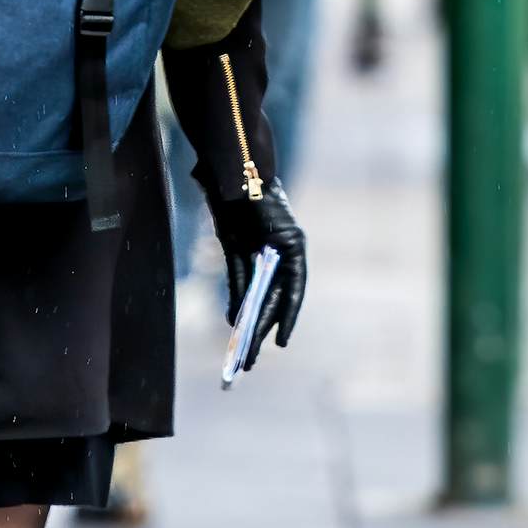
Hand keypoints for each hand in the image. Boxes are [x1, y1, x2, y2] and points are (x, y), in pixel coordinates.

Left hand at [218, 181, 310, 370]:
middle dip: (261, 328)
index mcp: (293, 248)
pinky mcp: (236, 245)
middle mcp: (277, 252)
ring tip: (241, 349)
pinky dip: (236, 300)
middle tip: (250, 358)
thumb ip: (258, 266)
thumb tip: (246, 305)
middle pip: (270, 298)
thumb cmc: (257, 197)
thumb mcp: (268, 232)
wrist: (235, 169)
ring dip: (248, 320)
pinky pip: (239, 280)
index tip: (282, 343)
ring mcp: (257, 249)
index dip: (288, 317)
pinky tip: (234, 320)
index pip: (293, 291)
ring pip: (253, 293)